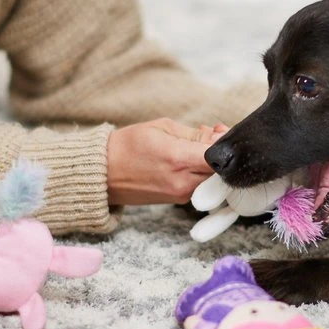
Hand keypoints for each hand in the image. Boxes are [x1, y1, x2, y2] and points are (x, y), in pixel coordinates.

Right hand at [107, 118, 228, 205]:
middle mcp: (182, 182)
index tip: (222, 132)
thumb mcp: (162, 128)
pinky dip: (201, 172)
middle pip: (221, 170)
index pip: (219, 156)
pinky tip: (190, 159)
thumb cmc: (128, 146)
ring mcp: (181, 194)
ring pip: (212, 179)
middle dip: (221, 153)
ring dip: (212, 163)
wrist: (103, 174)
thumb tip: (220, 136)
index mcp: (178, 159)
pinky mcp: (178, 200)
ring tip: (196, 145)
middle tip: (213, 135)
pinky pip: (200, 186)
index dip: (226, 143)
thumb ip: (196, 134)